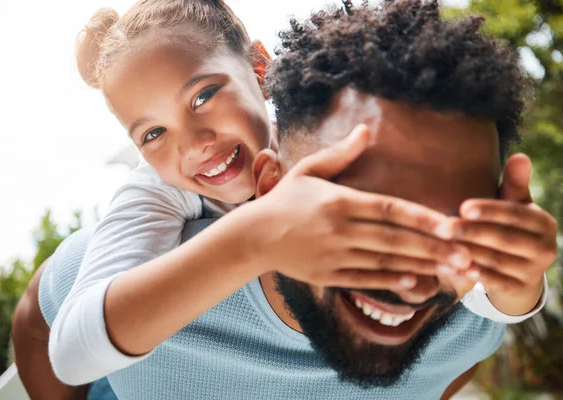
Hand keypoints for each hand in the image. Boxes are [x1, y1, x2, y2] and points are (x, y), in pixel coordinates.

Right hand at [250, 124, 470, 295]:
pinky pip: (365, 279)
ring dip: (420, 265)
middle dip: (433, 246)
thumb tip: (367, 129)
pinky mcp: (327, 276)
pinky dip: (391, 280)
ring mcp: (333, 256)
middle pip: (393, 239)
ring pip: (384, 261)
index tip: (453, 223)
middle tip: (468, 252)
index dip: (422, 217)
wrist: (253, 237)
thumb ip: (340, 154)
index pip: (388, 208)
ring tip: (453, 268)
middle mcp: (338, 230)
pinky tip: (416, 280)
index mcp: (338, 201)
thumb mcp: (308, 170)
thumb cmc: (284, 200)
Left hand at [452, 154, 556, 314]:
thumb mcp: (514, 206)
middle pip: (503, 239)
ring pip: (495, 261)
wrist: (521, 273)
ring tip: (441, 246)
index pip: (515, 214)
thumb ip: (513, 184)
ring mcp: (533, 271)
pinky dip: (470, 274)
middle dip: (472, 233)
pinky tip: (448, 267)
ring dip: (467, 254)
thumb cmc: (509, 228)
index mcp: (543, 222)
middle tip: (444, 228)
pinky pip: (492, 282)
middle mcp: (545, 248)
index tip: (463, 208)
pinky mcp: (519, 290)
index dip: (490, 211)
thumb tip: (520, 156)